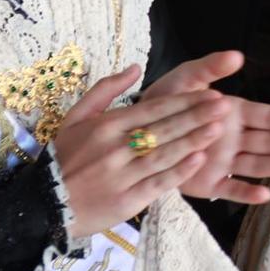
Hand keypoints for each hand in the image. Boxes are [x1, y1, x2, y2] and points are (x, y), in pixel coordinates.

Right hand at [52, 65, 227, 238]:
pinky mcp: (127, 200)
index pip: (153, 108)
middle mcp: (115, 148)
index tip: (209, 94)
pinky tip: (199, 160)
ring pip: (165, 154)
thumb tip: (136, 67)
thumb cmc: (65, 157)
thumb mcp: (76, 117)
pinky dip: (180, 171)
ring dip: (194, 140)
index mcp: (106, 125)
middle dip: (197, 116)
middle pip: (164, 129)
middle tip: (224, 106)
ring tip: (218, 129)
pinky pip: (158, 182)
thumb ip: (106, 89)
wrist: (45, 203)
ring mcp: (122, 175)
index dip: (184, 101)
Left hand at [138, 51, 269, 203]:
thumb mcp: (186, 78)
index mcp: (234, 113)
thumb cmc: (166, 101)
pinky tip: (266, 195)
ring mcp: (224, 163)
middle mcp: (235, 139)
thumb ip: (211, 68)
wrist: (138, 131)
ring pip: (258, 165)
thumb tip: (237, 55)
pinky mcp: (208, 184)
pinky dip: (246, 194)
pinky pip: (230, 190)